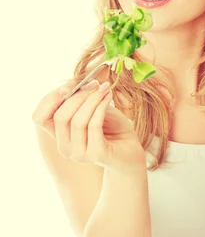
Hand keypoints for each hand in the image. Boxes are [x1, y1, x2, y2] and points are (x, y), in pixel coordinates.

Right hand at [32, 79, 146, 173]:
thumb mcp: (94, 110)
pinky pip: (93, 125)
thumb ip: (82, 100)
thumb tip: (79, 82)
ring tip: (104, 89)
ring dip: (92, 99)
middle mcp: (65, 148)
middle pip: (59, 116)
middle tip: (94, 84)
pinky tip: (109, 97)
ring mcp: (79, 154)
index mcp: (59, 136)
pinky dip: (101, 107)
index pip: (39, 117)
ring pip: (77, 120)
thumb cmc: (113, 129)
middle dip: (77, 95)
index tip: (71, 84)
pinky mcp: (96, 154)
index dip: (52, 98)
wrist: (132, 151)